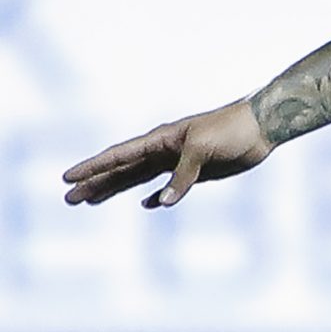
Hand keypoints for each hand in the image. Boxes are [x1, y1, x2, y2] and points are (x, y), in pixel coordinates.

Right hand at [62, 99, 274, 208]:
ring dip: (115, 190)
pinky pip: (170, 187)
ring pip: (139, 179)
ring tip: (90, 202)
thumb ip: (183, 175)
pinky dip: (158, 196)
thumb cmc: (231, 129)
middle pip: (121, 170)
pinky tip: (148, 204)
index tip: (67, 177)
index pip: (118, 155)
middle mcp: (163, 151)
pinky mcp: (197, 173)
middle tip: (69, 199)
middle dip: (95, 184)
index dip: (93, 167)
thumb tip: (164, 203)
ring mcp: (178, 162)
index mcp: (160, 139)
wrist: (262, 127)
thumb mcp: (203, 148)